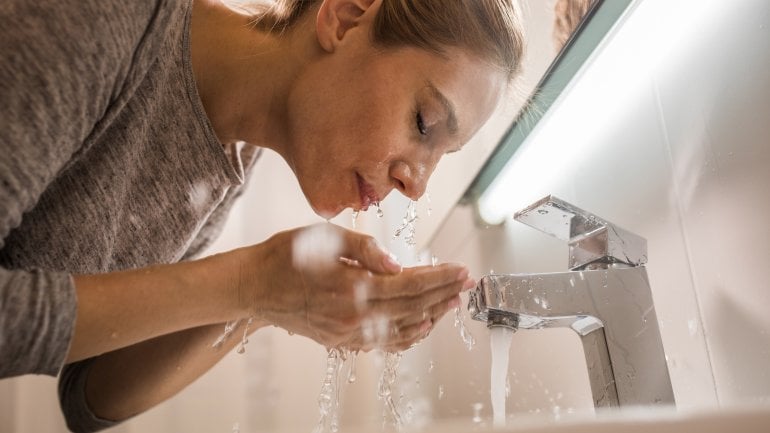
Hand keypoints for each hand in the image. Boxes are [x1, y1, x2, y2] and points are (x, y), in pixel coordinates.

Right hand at [237, 223, 473, 351]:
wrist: (251, 287)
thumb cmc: (284, 257)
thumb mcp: (323, 238)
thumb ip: (364, 249)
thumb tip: (398, 263)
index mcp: (352, 287)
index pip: (410, 284)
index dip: (439, 278)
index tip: (461, 270)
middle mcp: (353, 316)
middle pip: (412, 307)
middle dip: (443, 294)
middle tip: (467, 283)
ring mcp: (347, 332)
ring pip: (401, 328)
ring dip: (431, 315)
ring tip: (452, 303)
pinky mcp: (340, 340)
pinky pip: (382, 343)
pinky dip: (407, 336)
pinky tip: (421, 327)